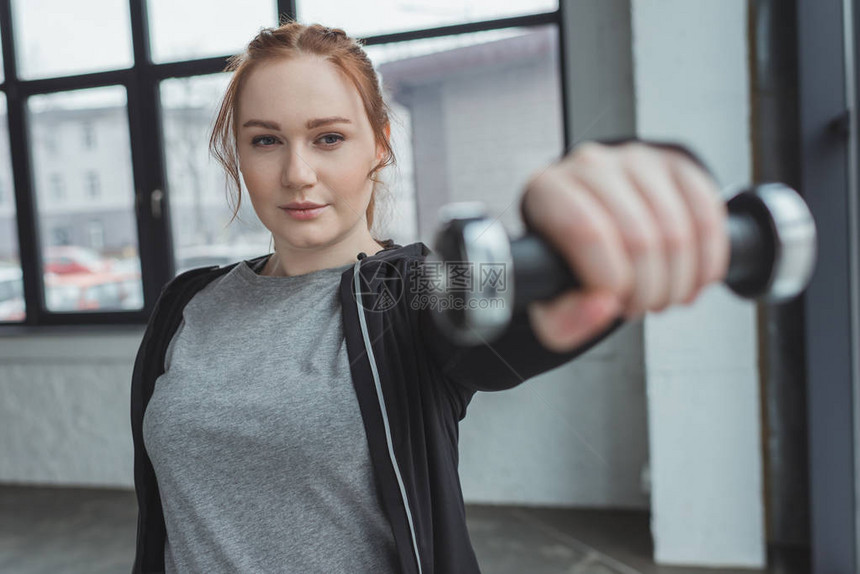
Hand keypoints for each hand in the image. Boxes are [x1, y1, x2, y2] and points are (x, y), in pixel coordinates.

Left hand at [521, 141, 729, 352]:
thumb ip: (563, 320)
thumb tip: (602, 307)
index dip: (610, 280)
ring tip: (659, 297)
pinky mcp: (677, 165)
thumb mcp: (548, 305)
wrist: (590, 234)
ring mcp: (637, 160)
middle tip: (637, 306)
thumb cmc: (564, 264)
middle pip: (637, 237)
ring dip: (676, 282)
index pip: (586, 232)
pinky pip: (707, 217)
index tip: (613, 303)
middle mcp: (590, 165)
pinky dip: (706, 262)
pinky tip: (690, 281)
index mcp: (546, 192)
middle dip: (646, 290)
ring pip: (677, 231)